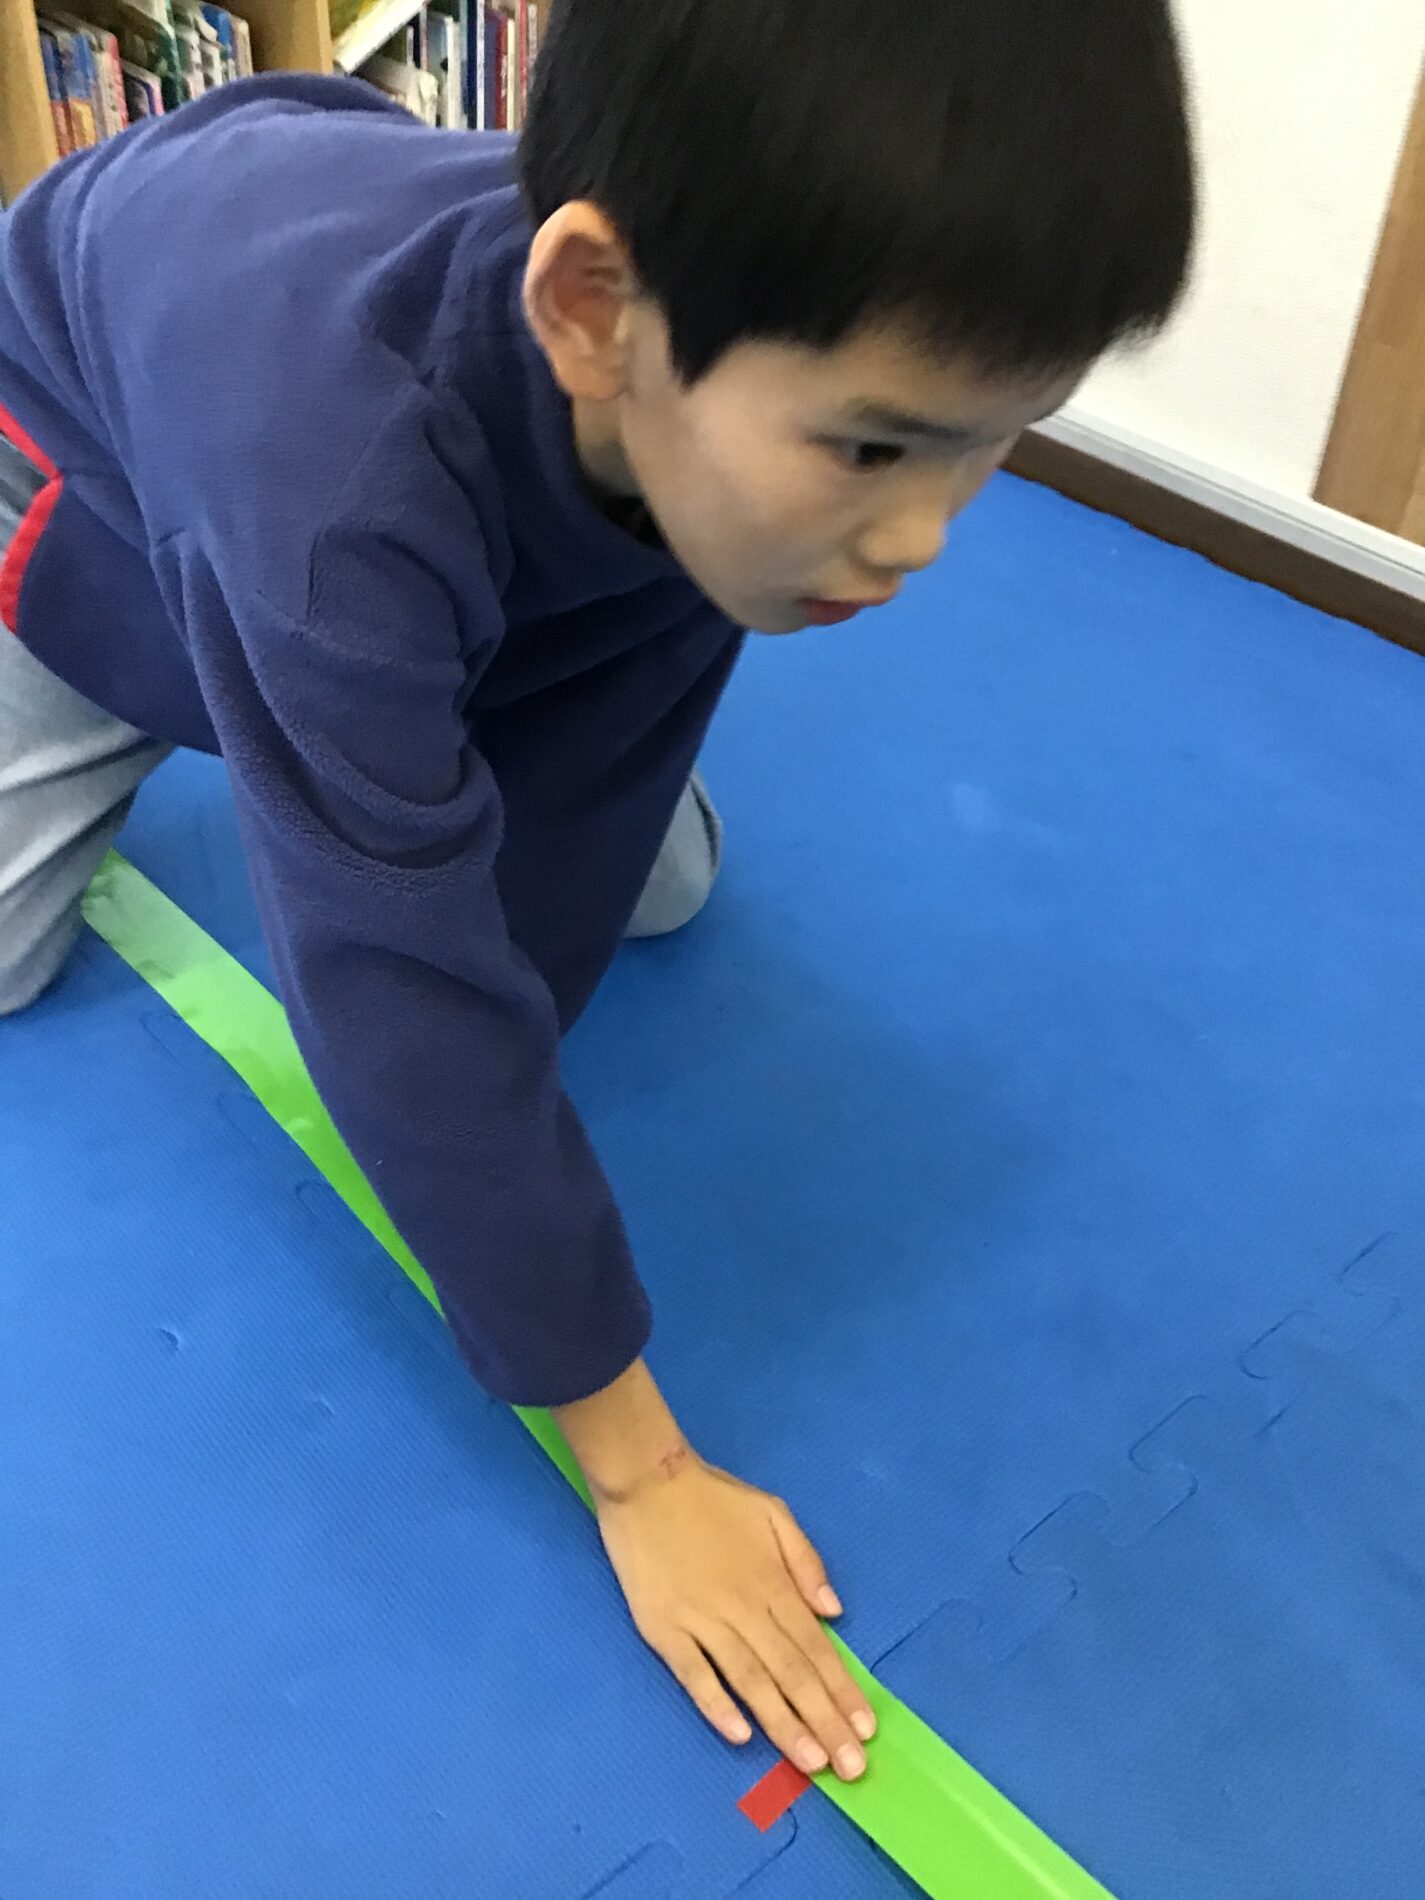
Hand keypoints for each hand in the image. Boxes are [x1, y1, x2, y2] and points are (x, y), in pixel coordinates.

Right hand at [596, 1451, 875, 1778]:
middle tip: (851, 1767)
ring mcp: (701, 1621)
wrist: (646, 1480)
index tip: (865, 1728)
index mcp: (772, 1581)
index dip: (841, 1689)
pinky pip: (694, 1674)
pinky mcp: (663, 1629)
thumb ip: (805, 1561)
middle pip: (791, 1672)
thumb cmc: (711, 1497)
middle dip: (824, 1721)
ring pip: (750, 1680)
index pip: (815, 1646)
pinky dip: (717, 1705)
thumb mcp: (772, 1512)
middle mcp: (743, 1607)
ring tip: (811, 1762)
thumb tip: (833, 1612)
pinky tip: (740, 1736)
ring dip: (783, 1723)